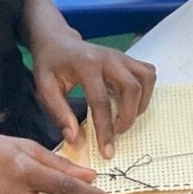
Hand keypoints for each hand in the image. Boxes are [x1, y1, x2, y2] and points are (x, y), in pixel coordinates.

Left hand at [31, 34, 156, 158]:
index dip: (105, 129)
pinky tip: (130, 102)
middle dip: (128, 118)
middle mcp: (109, 58)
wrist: (57, 41)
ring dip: (140, 104)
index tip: (107, 152)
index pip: (101, 101)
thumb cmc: (50, 65)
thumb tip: (75, 140)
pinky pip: (147, 73)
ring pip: (146, 79)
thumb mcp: (44, 88)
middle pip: (132, 89)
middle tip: (116, 134)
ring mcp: (121, 56)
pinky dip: (145, 91)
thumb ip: (59, 114)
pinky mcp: (128, 58)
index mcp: (86, 65)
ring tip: (124, 118)